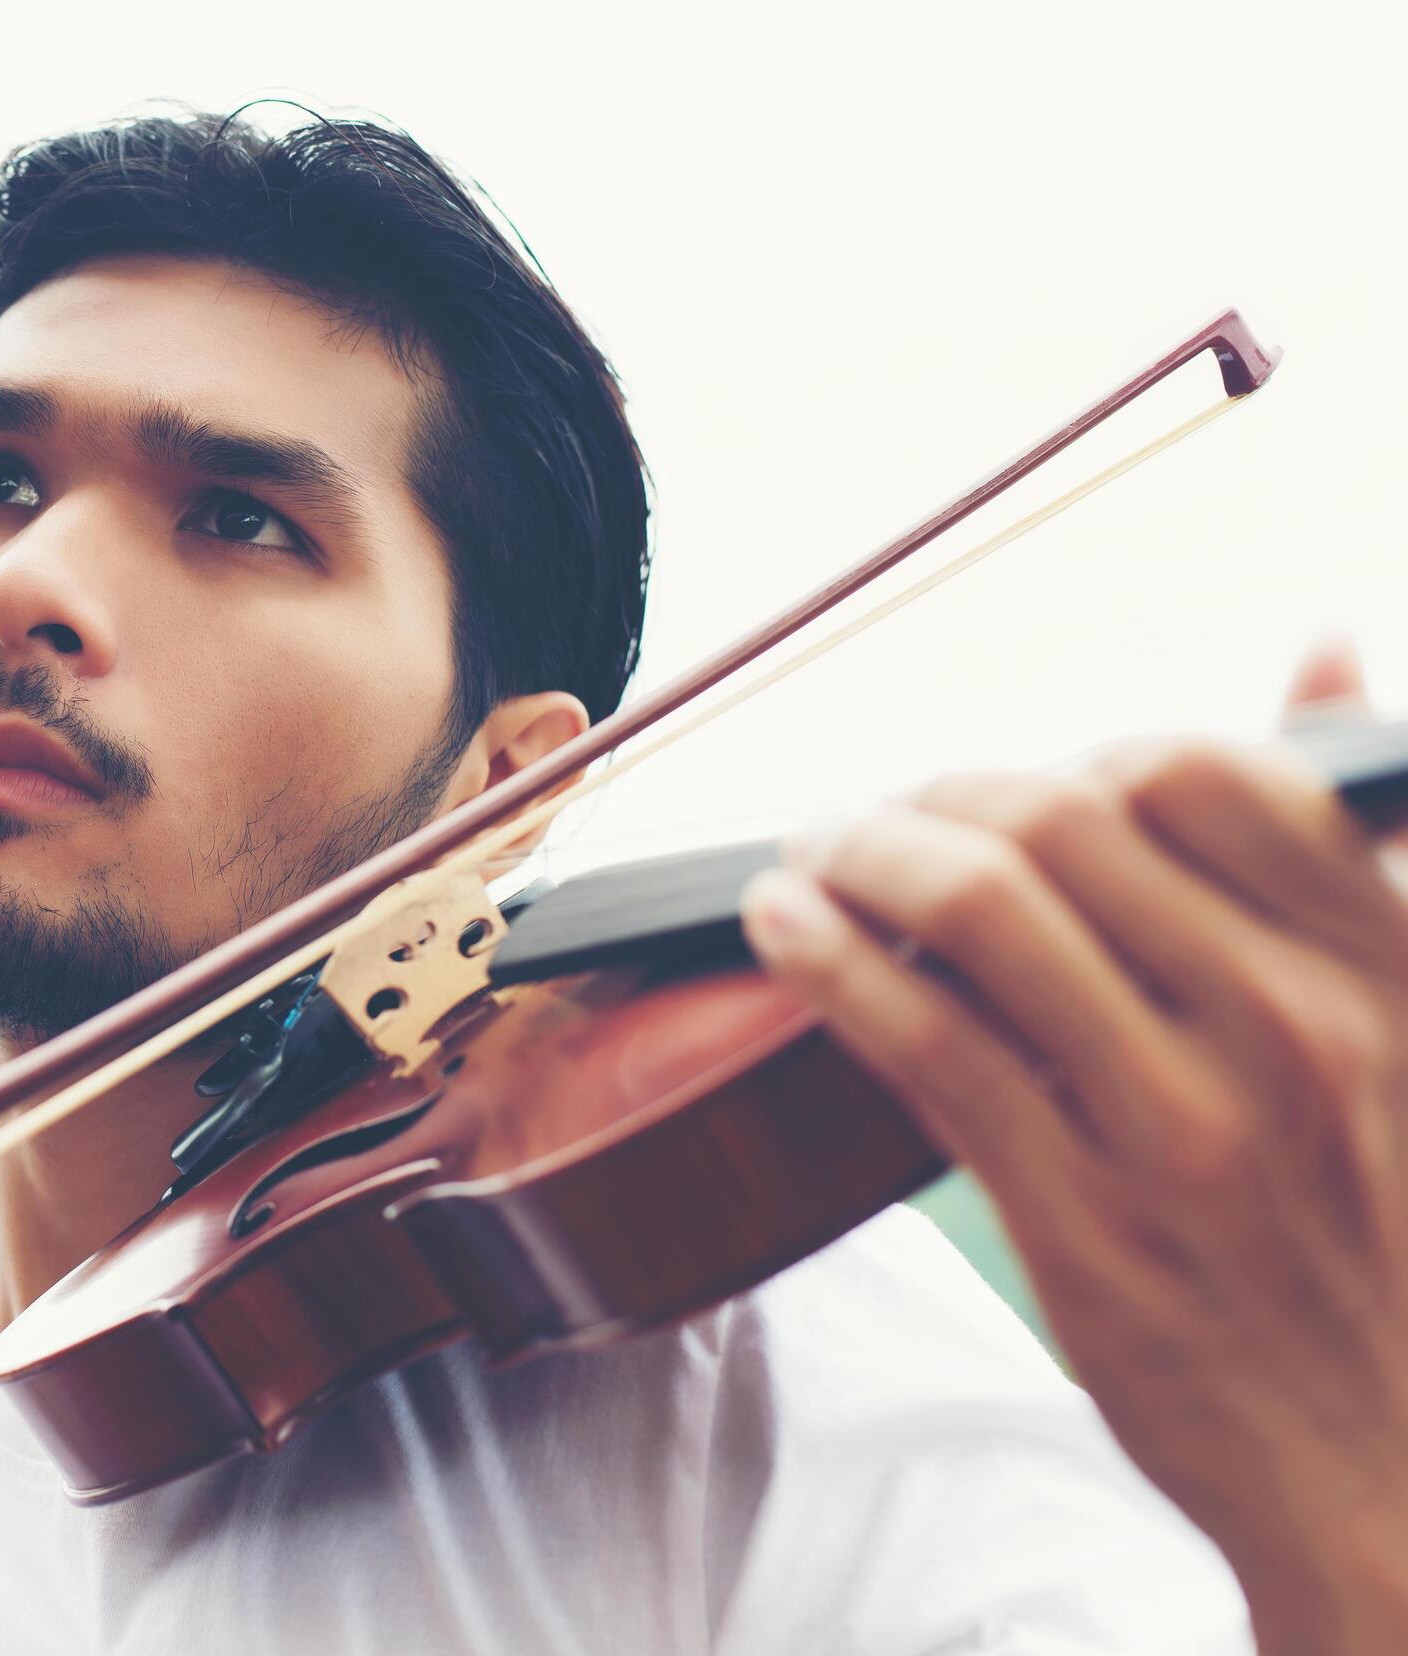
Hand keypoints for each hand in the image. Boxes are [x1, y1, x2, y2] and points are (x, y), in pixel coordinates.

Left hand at [739, 640, 1407, 1653]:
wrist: (1392, 1477)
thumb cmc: (1387, 1238)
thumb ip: (1356, 854)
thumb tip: (1315, 650)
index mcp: (1380, 969)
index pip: (1202, 775)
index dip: (1083, 763)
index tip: (1028, 798)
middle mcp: (1288, 1029)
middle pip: (1061, 823)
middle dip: (938, 801)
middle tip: (882, 820)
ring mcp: (1182, 1129)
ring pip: (977, 910)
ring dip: (860, 855)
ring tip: (814, 858)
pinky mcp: (1082, 1221)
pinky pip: (923, 1042)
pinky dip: (828, 958)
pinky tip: (781, 925)